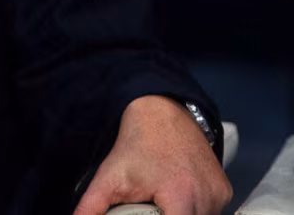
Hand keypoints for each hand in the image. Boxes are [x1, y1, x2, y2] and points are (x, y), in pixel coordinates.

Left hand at [74, 95, 231, 214]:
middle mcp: (207, 199)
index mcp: (181, 198)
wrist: (162, 111)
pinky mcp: (225, 190)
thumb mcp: (109, 177)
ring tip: (161, 202)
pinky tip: (178, 198)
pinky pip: (212, 211)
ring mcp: (220, 195)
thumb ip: (91, 207)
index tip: (147, 212)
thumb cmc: (137, 144)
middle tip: (149, 206)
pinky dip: (196, 210)